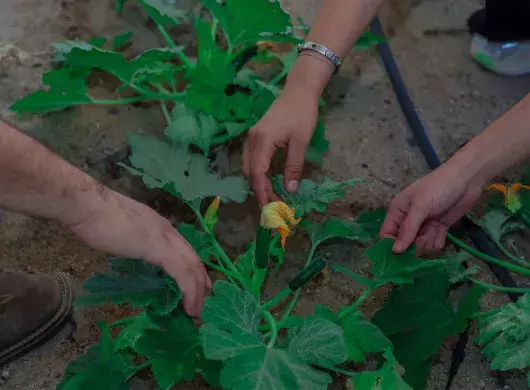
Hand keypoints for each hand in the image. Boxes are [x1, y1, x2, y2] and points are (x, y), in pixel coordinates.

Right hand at [68, 190, 210, 316]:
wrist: (88, 206)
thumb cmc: (97, 218)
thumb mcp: (124, 232)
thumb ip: (135, 242)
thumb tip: (134, 252)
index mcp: (159, 226)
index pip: (184, 249)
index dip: (193, 269)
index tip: (197, 286)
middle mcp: (167, 231)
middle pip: (193, 258)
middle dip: (200, 282)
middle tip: (201, 303)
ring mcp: (165, 238)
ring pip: (192, 266)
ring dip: (197, 291)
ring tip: (195, 311)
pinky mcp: (159, 249)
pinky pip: (182, 272)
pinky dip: (189, 290)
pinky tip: (188, 305)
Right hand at [243, 84, 318, 205]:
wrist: (298, 91)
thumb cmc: (302, 113)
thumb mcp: (301, 141)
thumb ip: (294, 166)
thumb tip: (290, 190)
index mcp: (263, 140)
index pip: (257, 173)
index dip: (262, 192)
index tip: (270, 207)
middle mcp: (253, 139)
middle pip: (250, 172)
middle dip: (259, 191)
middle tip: (273, 206)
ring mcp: (253, 137)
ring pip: (249, 167)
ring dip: (258, 183)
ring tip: (272, 196)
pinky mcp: (256, 136)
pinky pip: (253, 159)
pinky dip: (259, 173)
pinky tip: (269, 180)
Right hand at [380, 164, 483, 255]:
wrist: (466, 180)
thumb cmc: (438, 188)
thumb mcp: (420, 207)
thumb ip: (408, 229)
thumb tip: (395, 251)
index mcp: (398, 211)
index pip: (387, 234)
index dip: (391, 245)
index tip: (399, 256)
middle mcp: (408, 220)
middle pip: (404, 243)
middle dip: (413, 245)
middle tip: (424, 238)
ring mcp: (423, 225)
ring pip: (419, 245)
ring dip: (427, 242)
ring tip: (435, 230)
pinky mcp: (438, 228)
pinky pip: (433, 243)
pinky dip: (438, 240)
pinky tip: (442, 230)